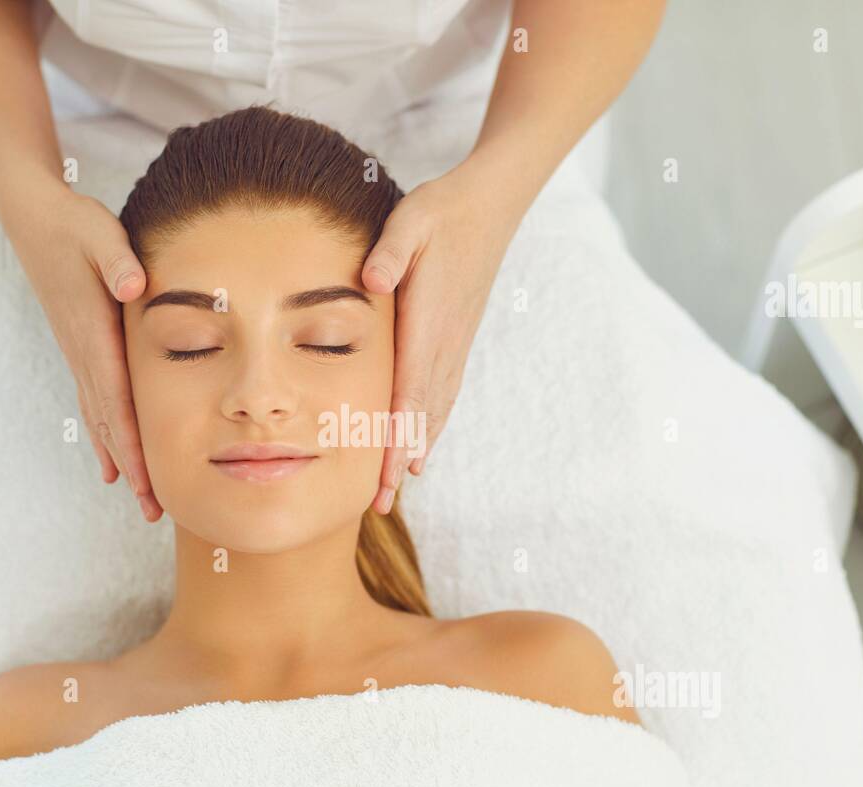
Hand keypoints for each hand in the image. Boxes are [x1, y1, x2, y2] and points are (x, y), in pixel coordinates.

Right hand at [3, 180, 161, 522]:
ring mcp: (79, 355)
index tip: (149, 483)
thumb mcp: (99, 233)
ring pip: (102, 421)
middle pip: (110, 425)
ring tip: (141, 501)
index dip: (134, 445)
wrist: (34, 216)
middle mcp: (83, 354)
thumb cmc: (72, 223)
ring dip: (123, 461)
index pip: (117, 402)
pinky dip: (106, 437)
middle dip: (134, 470)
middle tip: (155, 512)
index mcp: (93, 335)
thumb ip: (117, 260)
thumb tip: (135, 286)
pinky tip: (113, 464)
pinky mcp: (80, 349)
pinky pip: (94, 404)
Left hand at [361, 161, 522, 513]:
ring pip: (434, 410)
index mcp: (430, 325)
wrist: (489, 206)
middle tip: (378, 504)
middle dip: (397, 460)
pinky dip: (430, 426)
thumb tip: (372, 281)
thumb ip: (391, 253)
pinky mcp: (455, 341)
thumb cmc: (442, 213)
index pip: (410, 393)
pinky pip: (442, 394)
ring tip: (395, 489)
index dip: (396, 436)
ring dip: (415, 450)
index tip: (385, 474)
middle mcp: (445, 346)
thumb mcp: (411, 222)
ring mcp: (454, 347)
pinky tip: (420, 446)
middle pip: (421, 416)